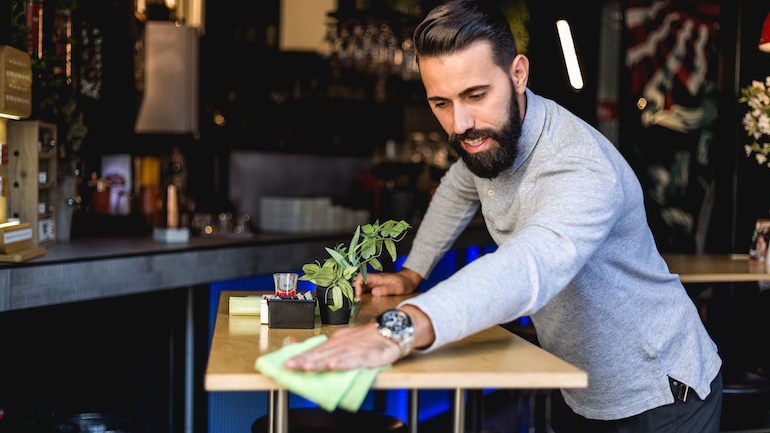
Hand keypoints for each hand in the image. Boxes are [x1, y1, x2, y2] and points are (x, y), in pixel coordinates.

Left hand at [284, 324, 399, 370]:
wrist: (390, 330)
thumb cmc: (366, 338)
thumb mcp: (344, 339)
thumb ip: (327, 348)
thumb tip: (309, 354)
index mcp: (335, 342)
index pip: (315, 350)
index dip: (300, 357)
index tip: (285, 363)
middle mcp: (342, 345)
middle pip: (321, 354)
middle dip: (304, 360)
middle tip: (289, 366)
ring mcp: (354, 350)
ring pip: (334, 357)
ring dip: (319, 362)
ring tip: (306, 367)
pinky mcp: (368, 356)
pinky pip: (354, 361)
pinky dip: (344, 364)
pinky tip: (334, 366)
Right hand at [354, 268, 422, 296]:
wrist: (409, 280)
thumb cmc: (405, 283)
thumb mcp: (398, 288)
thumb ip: (386, 290)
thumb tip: (374, 292)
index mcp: (378, 278)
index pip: (362, 277)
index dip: (357, 284)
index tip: (359, 294)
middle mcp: (374, 280)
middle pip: (359, 281)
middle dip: (355, 289)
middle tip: (357, 299)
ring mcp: (375, 283)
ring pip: (361, 285)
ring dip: (358, 292)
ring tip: (359, 301)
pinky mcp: (376, 287)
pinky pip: (366, 289)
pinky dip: (362, 294)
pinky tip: (364, 300)